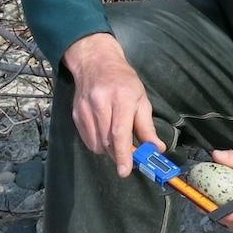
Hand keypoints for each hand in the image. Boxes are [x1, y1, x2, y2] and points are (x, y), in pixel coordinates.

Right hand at [62, 32, 161, 176]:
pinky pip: (87, 139)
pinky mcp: (75, 114)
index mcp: (120, 98)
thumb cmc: (123, 80)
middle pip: (107, 141)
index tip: (125, 170)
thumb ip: (147, 126)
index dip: (123, 154)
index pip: (119, 132)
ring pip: (96, 143)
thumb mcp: (141, 99)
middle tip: (129, 157)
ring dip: (109, 150)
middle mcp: (100, 103)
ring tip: (117, 140)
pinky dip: (98, 144)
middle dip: (119, 154)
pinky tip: (105, 133)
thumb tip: (156, 148)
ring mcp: (84, 109)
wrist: (95, 62)